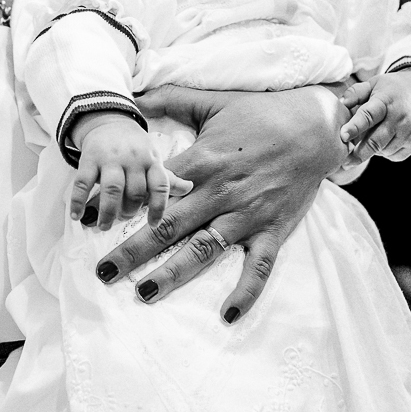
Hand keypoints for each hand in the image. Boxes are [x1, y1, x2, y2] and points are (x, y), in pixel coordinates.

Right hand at [72, 112, 191, 229]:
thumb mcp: (153, 158)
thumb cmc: (135, 147)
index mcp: (151, 161)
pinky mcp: (89, 158)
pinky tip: (77, 216)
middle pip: (135, 191)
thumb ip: (168, 177)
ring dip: (107, 211)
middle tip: (122, 218)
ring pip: (112, 189)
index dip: (159, 207)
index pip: (160, 186)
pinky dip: (79, 201)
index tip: (153, 225)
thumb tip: (191, 188)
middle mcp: (133, 159)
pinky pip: (83, 182)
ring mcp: (110, 158)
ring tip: (103, 226)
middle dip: (129, 210)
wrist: (109, 120)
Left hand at [93, 86, 348, 322]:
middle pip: (170, 226)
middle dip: (134, 251)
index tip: (95, 223)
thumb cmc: (260, 113)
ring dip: (173, 274)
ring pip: (204, 250)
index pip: (156, 190)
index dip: (126, 206)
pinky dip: (244, 292)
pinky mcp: (273, 230)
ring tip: (143, 293)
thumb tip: (132, 95)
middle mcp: (221, 192)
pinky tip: (226, 316)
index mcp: (203, 160)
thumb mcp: (212, 100)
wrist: (314, 126)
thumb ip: (169, 98)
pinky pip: (258, 267)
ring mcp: (247, 215)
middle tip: (103, 272)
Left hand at [340, 69, 410, 162]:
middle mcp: (399, 116)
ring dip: (371, 150)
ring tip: (369, 136)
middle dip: (358, 153)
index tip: (343, 136)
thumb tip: (342, 104)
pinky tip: (384, 139)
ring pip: (383, 150)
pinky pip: (393, 156)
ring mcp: (409, 131)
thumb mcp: (373, 84)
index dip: (355, 127)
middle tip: (345, 162)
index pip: (369, 115)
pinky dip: (384, 152)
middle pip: (376, 141)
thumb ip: (355, 93)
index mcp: (385, 100)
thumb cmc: (389, 90)